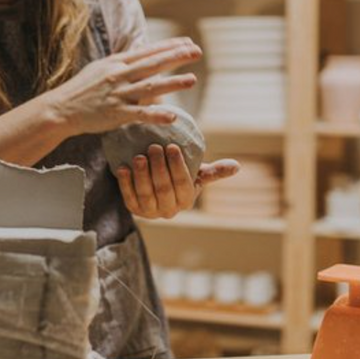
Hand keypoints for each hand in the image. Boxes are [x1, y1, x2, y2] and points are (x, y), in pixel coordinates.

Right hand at [43, 38, 201, 135]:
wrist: (60, 109)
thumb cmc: (80, 90)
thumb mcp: (99, 68)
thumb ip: (121, 62)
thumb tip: (138, 52)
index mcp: (116, 63)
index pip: (148, 51)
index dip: (169, 46)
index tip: (187, 41)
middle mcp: (118, 75)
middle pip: (153, 63)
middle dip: (177, 56)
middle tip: (197, 51)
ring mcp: (117, 94)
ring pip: (150, 86)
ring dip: (173, 82)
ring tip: (192, 79)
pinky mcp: (115, 113)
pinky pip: (140, 114)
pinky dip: (156, 114)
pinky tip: (173, 116)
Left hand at [115, 144, 239, 218]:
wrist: (155, 187)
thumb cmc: (179, 176)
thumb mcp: (197, 173)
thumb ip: (214, 171)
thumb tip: (237, 166)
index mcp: (186, 201)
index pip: (183, 184)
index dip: (177, 166)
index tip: (172, 146)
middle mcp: (169, 210)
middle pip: (163, 189)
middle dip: (158, 167)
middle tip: (153, 147)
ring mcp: (150, 211)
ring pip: (146, 193)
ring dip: (141, 175)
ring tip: (139, 156)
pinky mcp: (133, 209)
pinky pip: (128, 197)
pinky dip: (125, 183)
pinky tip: (122, 167)